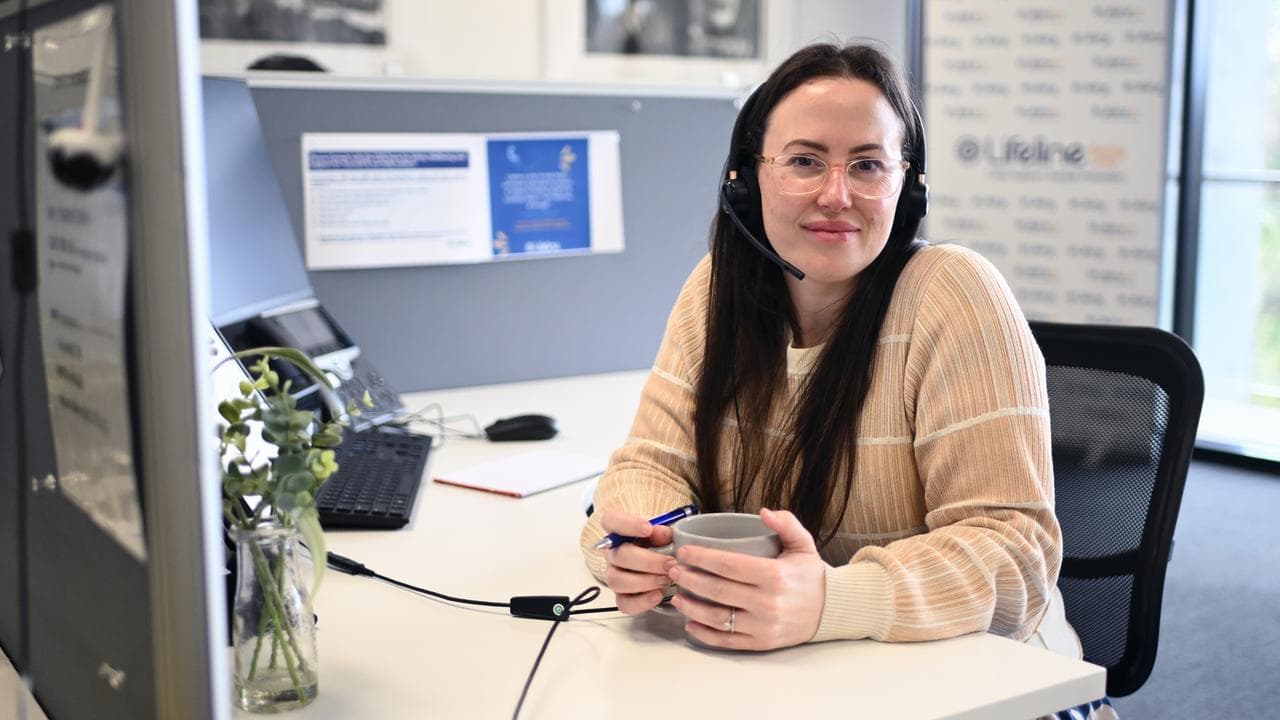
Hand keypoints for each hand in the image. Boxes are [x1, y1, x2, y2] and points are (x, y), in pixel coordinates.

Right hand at [600, 509, 675, 614]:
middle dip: (648, 561)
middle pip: (619, 555)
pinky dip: (642, 601)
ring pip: (617, 581)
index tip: (648, 528)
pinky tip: (658, 595)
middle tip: (670, 563)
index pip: (611, 520)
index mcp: (618, 530)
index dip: (627, 524)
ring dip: (645, 581)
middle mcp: (611, 553)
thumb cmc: (657, 543)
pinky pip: (624, 603)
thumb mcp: (662, 532)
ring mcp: (614, 575)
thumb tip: (662, 534)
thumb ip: (662, 531)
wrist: (658, 562)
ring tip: (666, 579)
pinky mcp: (621, 596)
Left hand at [668, 508, 825, 650]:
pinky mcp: (761, 643)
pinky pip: (727, 640)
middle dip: (689, 579)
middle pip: (717, 590)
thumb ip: (786, 523)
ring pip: (717, 617)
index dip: (702, 558)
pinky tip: (690, 623)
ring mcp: (763, 626)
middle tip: (672, 571)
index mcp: (775, 576)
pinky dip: (705, 633)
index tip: (684, 552)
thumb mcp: (803, 544)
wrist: (830, 610)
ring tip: (676, 596)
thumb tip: (764, 512)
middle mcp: (767, 603)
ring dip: (691, 607)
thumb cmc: (810, 575)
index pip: (729, 565)